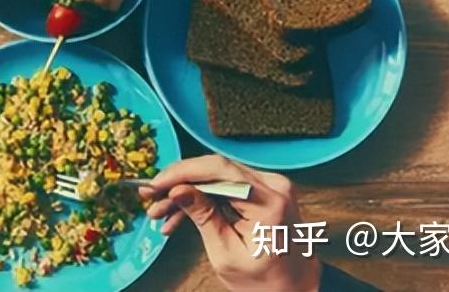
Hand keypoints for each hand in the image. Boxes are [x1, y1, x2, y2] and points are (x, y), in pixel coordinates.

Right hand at [142, 155, 321, 291]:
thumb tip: (177, 189)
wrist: (298, 288)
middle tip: (150, 196)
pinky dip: (203, 198)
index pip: (218, 170)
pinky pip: (226, 186)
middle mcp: (273, 185)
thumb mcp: (226, 254)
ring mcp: (271, 185)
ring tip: (160, 212)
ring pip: (216, 178)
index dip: (181, 172)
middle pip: (215, 170)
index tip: (154, 184)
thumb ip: (203, 217)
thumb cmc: (266, 281)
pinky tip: (180, 215)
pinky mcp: (264, 190)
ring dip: (187, 192)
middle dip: (179, 182)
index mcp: (268, 202)